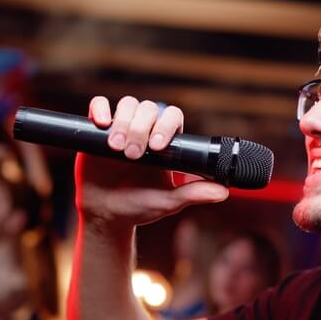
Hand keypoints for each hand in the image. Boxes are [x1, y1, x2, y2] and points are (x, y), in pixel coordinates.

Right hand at [76, 96, 228, 228]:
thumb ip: (193, 194)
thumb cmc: (139, 206)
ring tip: (117, 148)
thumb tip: (223, 192)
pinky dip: (100, 109)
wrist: (106, 214)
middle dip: (141, 129)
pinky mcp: (97, 130)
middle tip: (133, 155)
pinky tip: (102, 124)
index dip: (166, 125)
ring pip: (128, 104)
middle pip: (149, 108)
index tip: (158, 146)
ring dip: (124, 123)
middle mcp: (144, 130)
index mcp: (165, 142)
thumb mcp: (168, 202)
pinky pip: (98, 106)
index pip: (172, 117)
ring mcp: (121, 128)